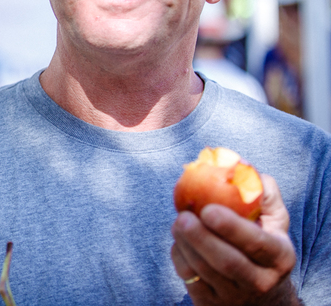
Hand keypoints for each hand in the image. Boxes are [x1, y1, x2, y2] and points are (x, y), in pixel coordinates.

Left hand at [170, 174, 299, 304]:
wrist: (261, 292)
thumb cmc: (262, 240)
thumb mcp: (273, 218)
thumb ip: (260, 190)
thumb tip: (240, 165)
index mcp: (279, 257)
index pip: (256, 243)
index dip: (231, 227)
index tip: (207, 209)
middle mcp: (261, 282)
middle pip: (227, 262)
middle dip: (200, 237)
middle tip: (181, 217)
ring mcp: (235, 297)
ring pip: (204, 272)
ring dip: (184, 244)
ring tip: (177, 223)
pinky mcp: (212, 305)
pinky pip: (189, 281)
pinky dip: (179, 258)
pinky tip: (179, 241)